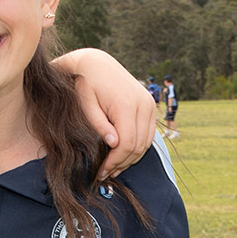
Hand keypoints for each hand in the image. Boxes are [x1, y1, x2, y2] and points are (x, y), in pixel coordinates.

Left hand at [56, 48, 154, 179]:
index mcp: (125, 104)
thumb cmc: (85, 85)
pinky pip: (149, 134)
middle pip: (138, 146)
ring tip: (113, 167)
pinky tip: (122, 153)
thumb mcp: (86, 104)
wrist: (97, 63)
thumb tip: (114, 144)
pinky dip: (138, 146)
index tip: (101, 172)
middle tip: (105, 174)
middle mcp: (142, 104)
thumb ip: (99, 124)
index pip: (126, 144)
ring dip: (131, 158)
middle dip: (122, 163)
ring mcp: (149, 104)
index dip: (114, 162)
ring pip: (146, 142)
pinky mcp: (150, 106)